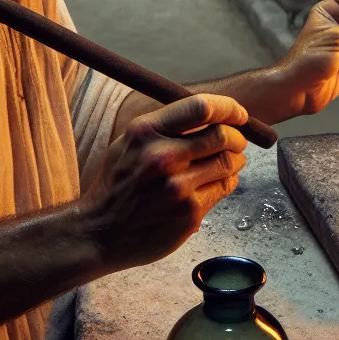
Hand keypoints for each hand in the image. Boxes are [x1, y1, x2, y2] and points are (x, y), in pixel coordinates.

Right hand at [79, 94, 248, 270]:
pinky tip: (218, 182)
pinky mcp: (189, 212)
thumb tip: (213, 116)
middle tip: (238, 142)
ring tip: (230, 162)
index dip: (228, 108)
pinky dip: (228, 181)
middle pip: (222, 135)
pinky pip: (224, 188)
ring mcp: (177, 186)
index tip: (238, 114)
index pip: (201, 107)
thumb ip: (166, 128)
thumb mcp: (129, 143)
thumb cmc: (118, 184)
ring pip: (228, 162)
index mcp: (145, 132)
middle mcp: (161, 156)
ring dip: (236, 160)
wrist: (100, 232)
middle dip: (237, 138)